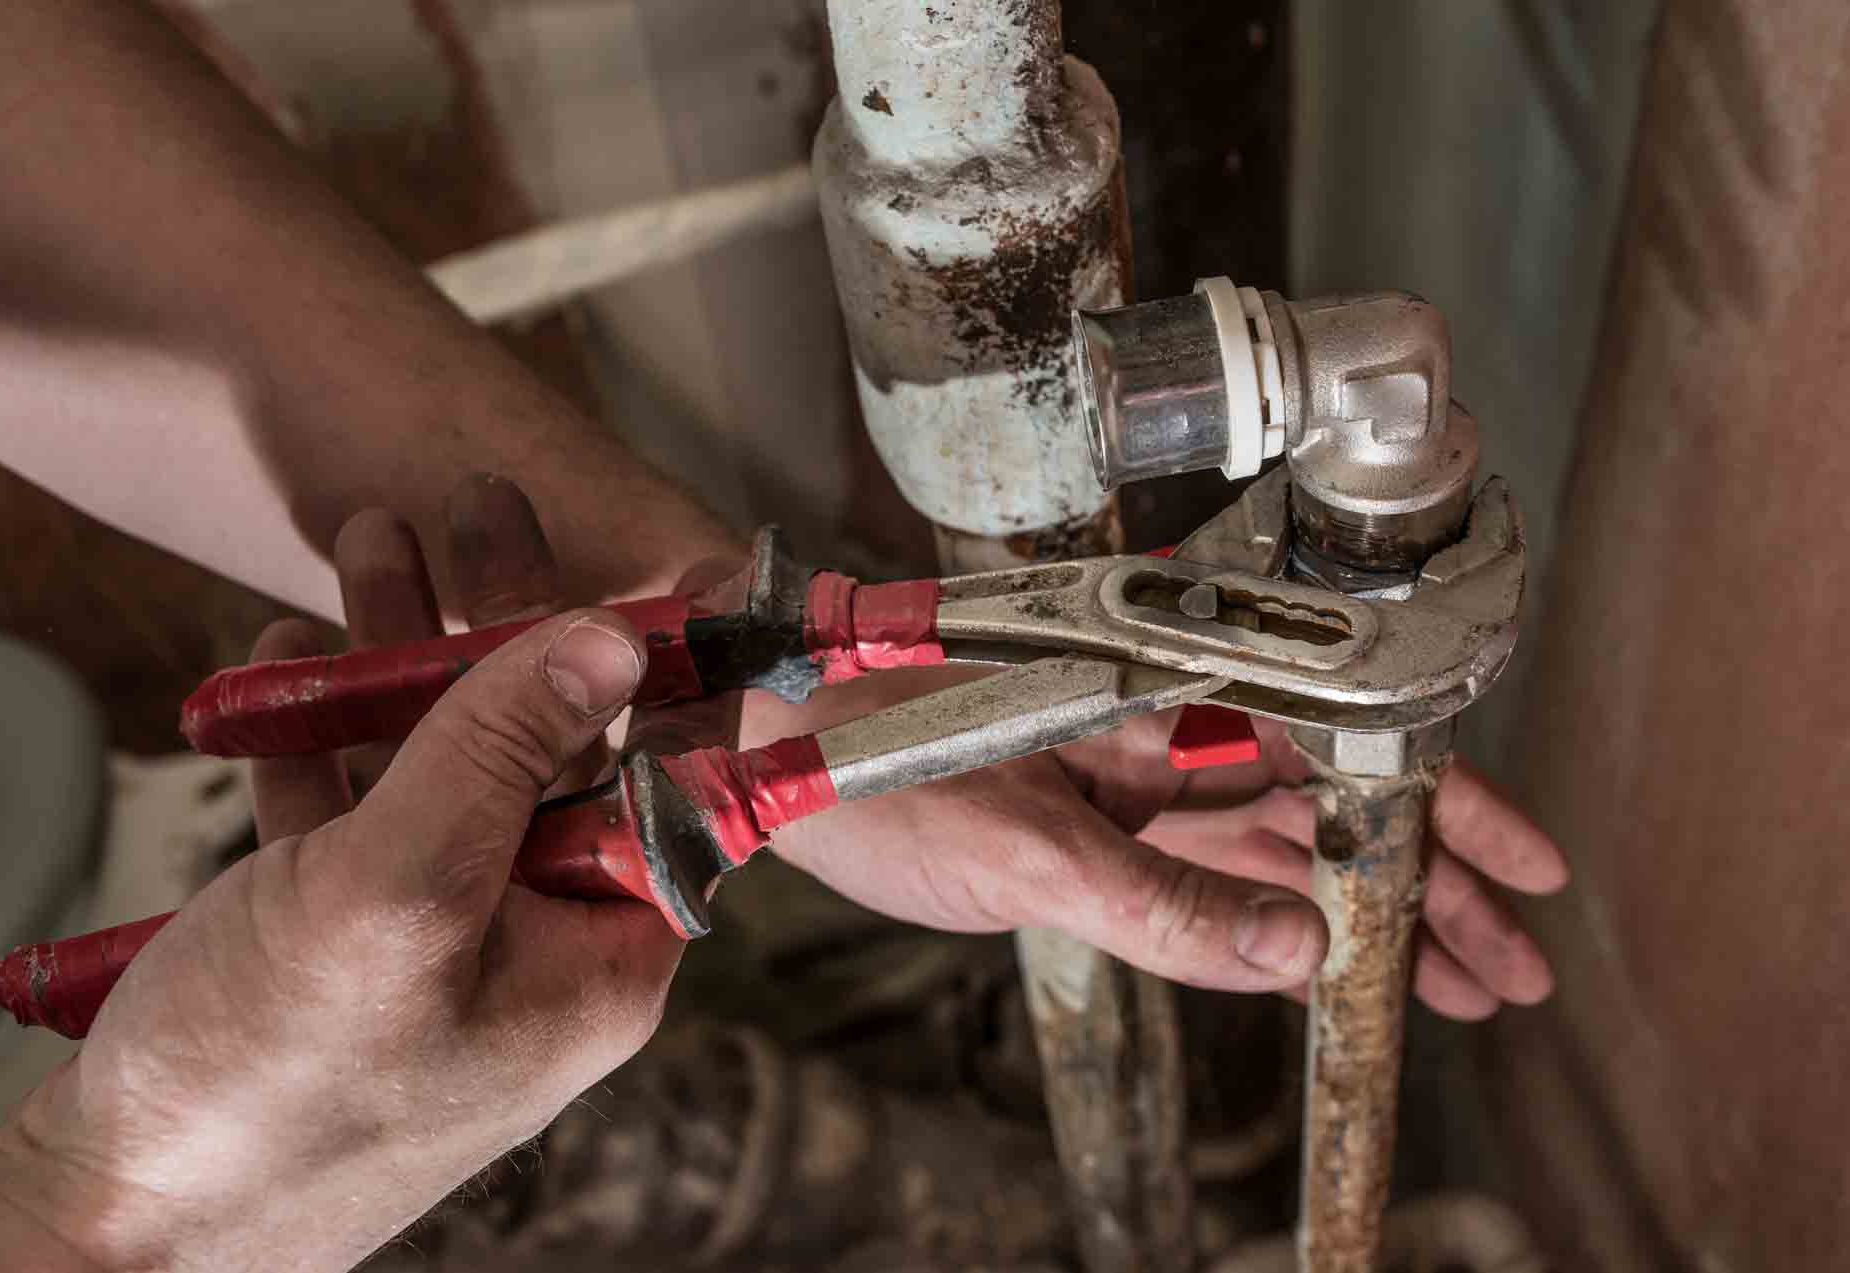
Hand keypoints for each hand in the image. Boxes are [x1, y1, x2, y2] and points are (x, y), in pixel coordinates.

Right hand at [0, 485, 678, 1272]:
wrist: (112, 1222)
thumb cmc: (268, 1084)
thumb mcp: (401, 891)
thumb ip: (503, 750)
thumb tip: (607, 637)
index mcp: (600, 954)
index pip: (667, 781)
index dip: (654, 664)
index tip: (642, 556)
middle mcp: (537, 946)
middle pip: (545, 751)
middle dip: (499, 624)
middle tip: (474, 505)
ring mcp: (438, 945)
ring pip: (442, 767)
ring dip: (401, 656)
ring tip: (370, 540)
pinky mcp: (345, 947)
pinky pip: (355, 815)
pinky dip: (325, 734)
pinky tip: (293, 656)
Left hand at [751, 672, 1565, 1018]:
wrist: (757, 735)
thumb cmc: (868, 747)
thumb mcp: (1022, 845)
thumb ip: (1160, 906)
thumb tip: (1302, 954)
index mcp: (1172, 705)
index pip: (1344, 755)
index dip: (1445, 814)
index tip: (1523, 871)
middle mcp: (1165, 737)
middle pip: (1333, 811)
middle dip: (1427, 888)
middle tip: (1505, 965)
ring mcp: (1130, 788)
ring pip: (1279, 854)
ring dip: (1365, 917)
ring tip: (1455, 982)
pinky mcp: (1089, 834)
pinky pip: (1207, 884)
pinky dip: (1274, 927)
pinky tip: (1330, 966)